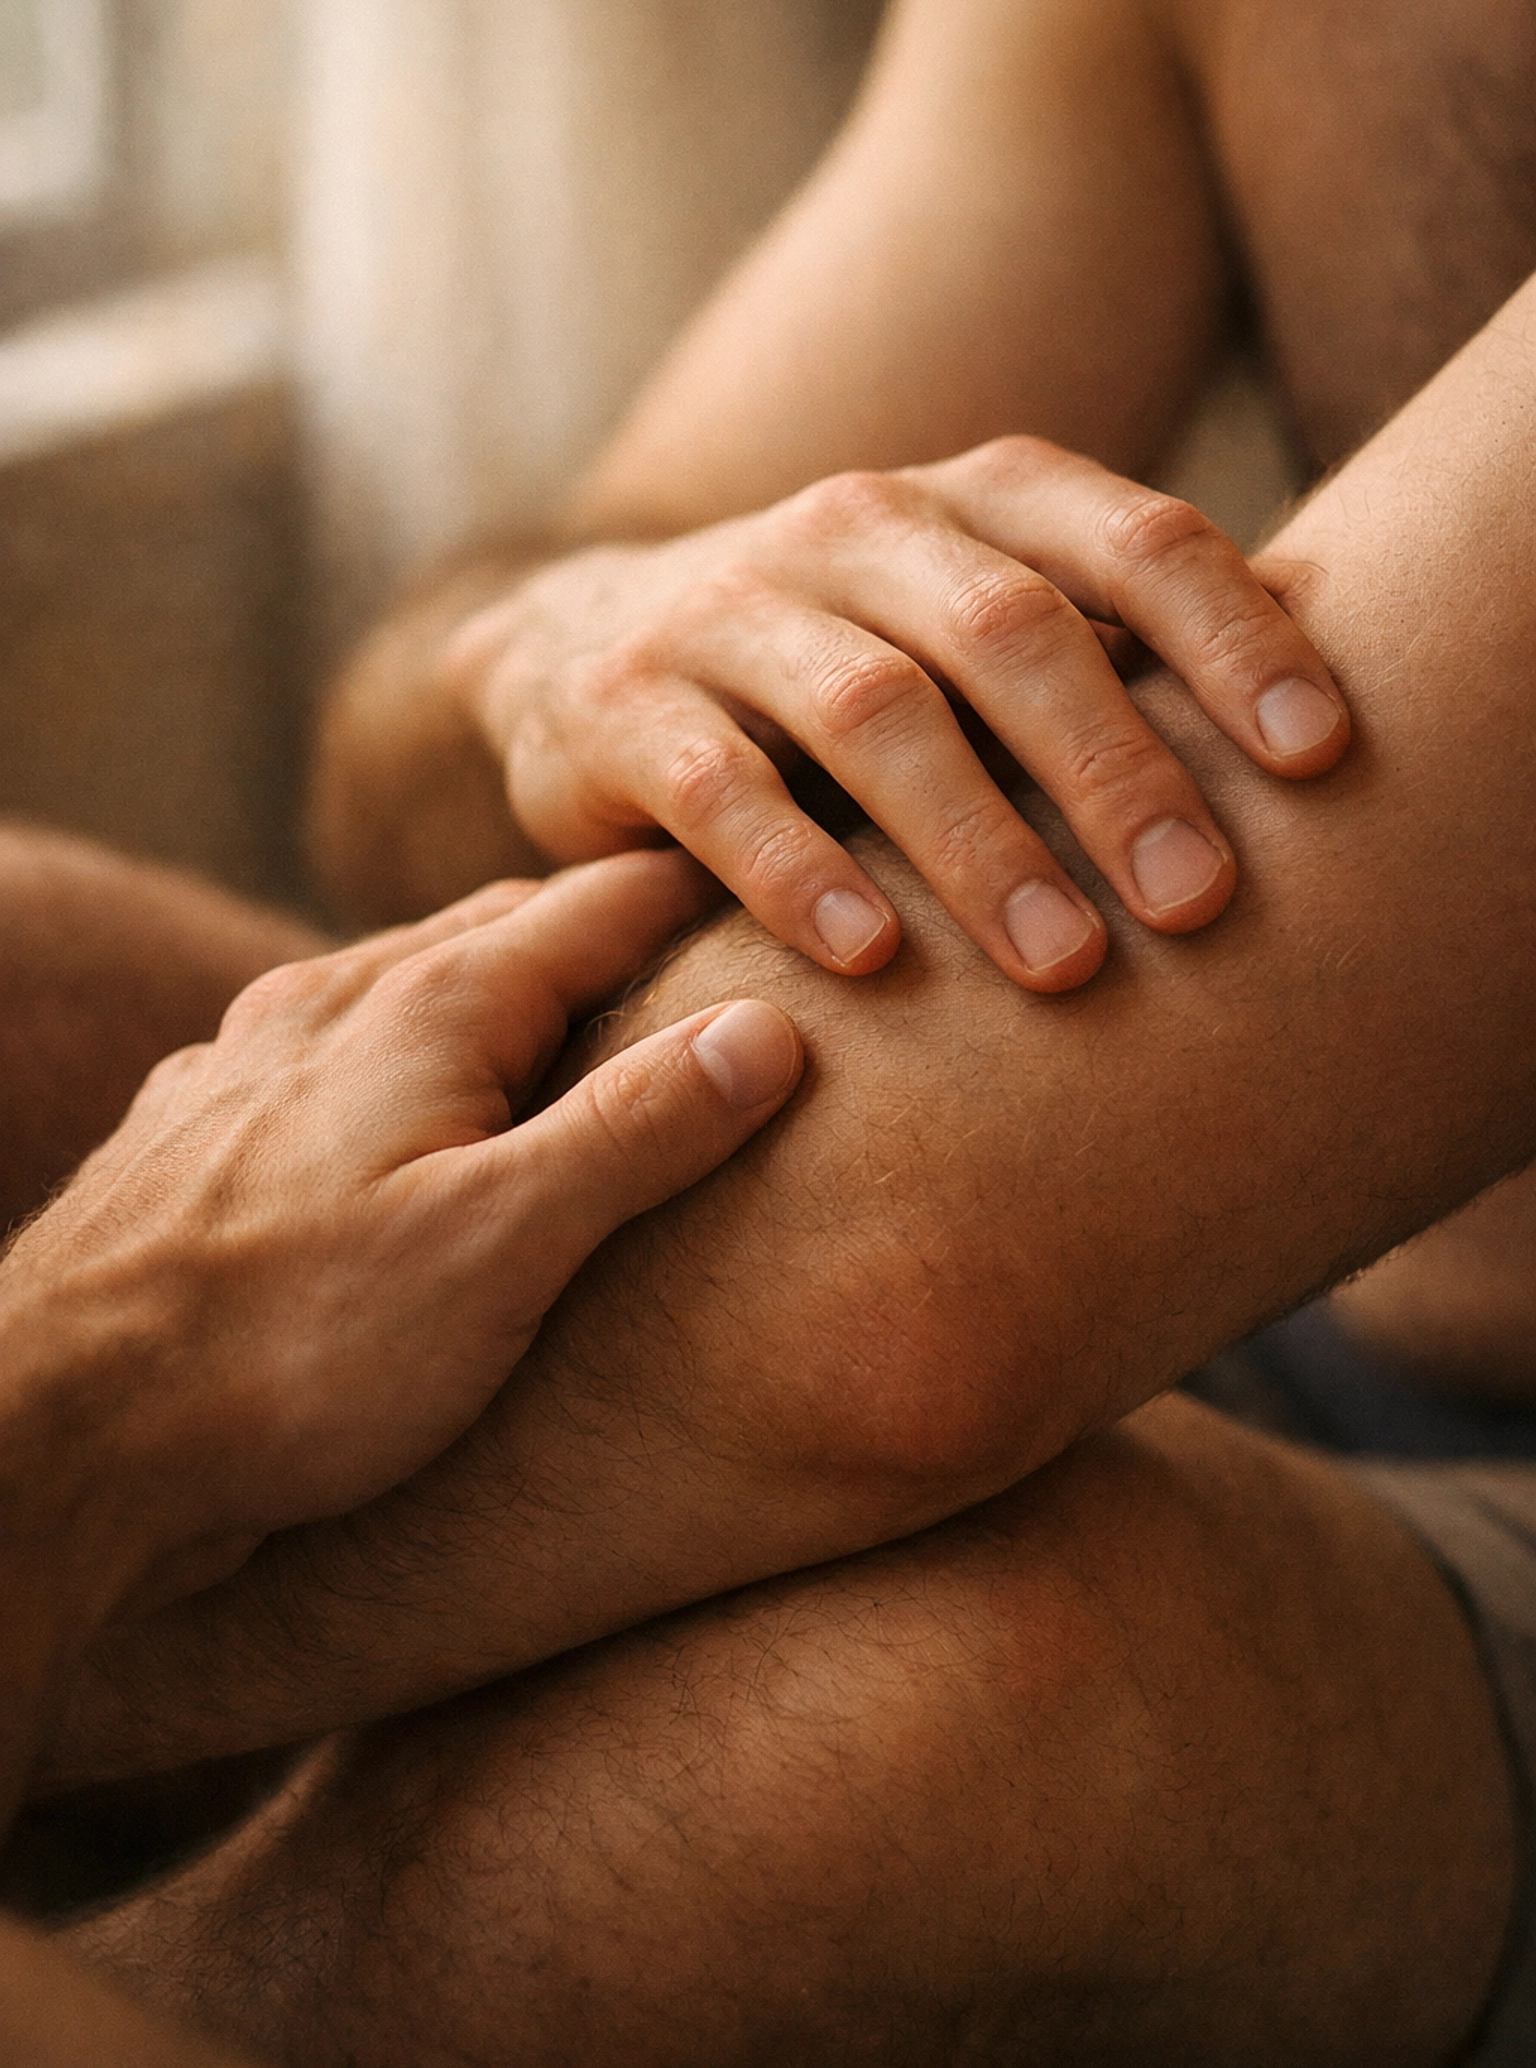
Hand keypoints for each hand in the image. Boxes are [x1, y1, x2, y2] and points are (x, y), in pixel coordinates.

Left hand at [0, 854, 800, 1618]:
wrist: (59, 1437)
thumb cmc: (293, 1347)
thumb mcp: (505, 1243)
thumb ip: (637, 1130)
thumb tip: (764, 1029)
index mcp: (425, 1009)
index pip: (593, 908)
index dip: (690, 894)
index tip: (770, 884)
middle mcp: (325, 1006)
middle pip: (494, 932)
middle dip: (596, 930)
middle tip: (688, 948)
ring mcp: (244, 1064)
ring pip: (397, 990)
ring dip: (490, 992)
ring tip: (555, 1023)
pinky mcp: (194, 1136)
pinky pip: (321, 1057)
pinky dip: (396, 1061)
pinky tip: (390, 1116)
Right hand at [448, 438, 1347, 990]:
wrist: (577, 652)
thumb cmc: (845, 662)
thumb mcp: (977, 626)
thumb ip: (1113, 650)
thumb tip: (1326, 721)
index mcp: (972, 497)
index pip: (1130, 540)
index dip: (1232, 639)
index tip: (1318, 760)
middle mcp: (853, 526)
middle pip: (1008, 629)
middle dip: (1114, 768)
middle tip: (1199, 901)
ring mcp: (726, 607)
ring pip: (872, 710)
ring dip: (977, 841)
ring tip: (1063, 962)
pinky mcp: (618, 706)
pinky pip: (716, 787)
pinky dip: (796, 870)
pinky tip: (869, 958)